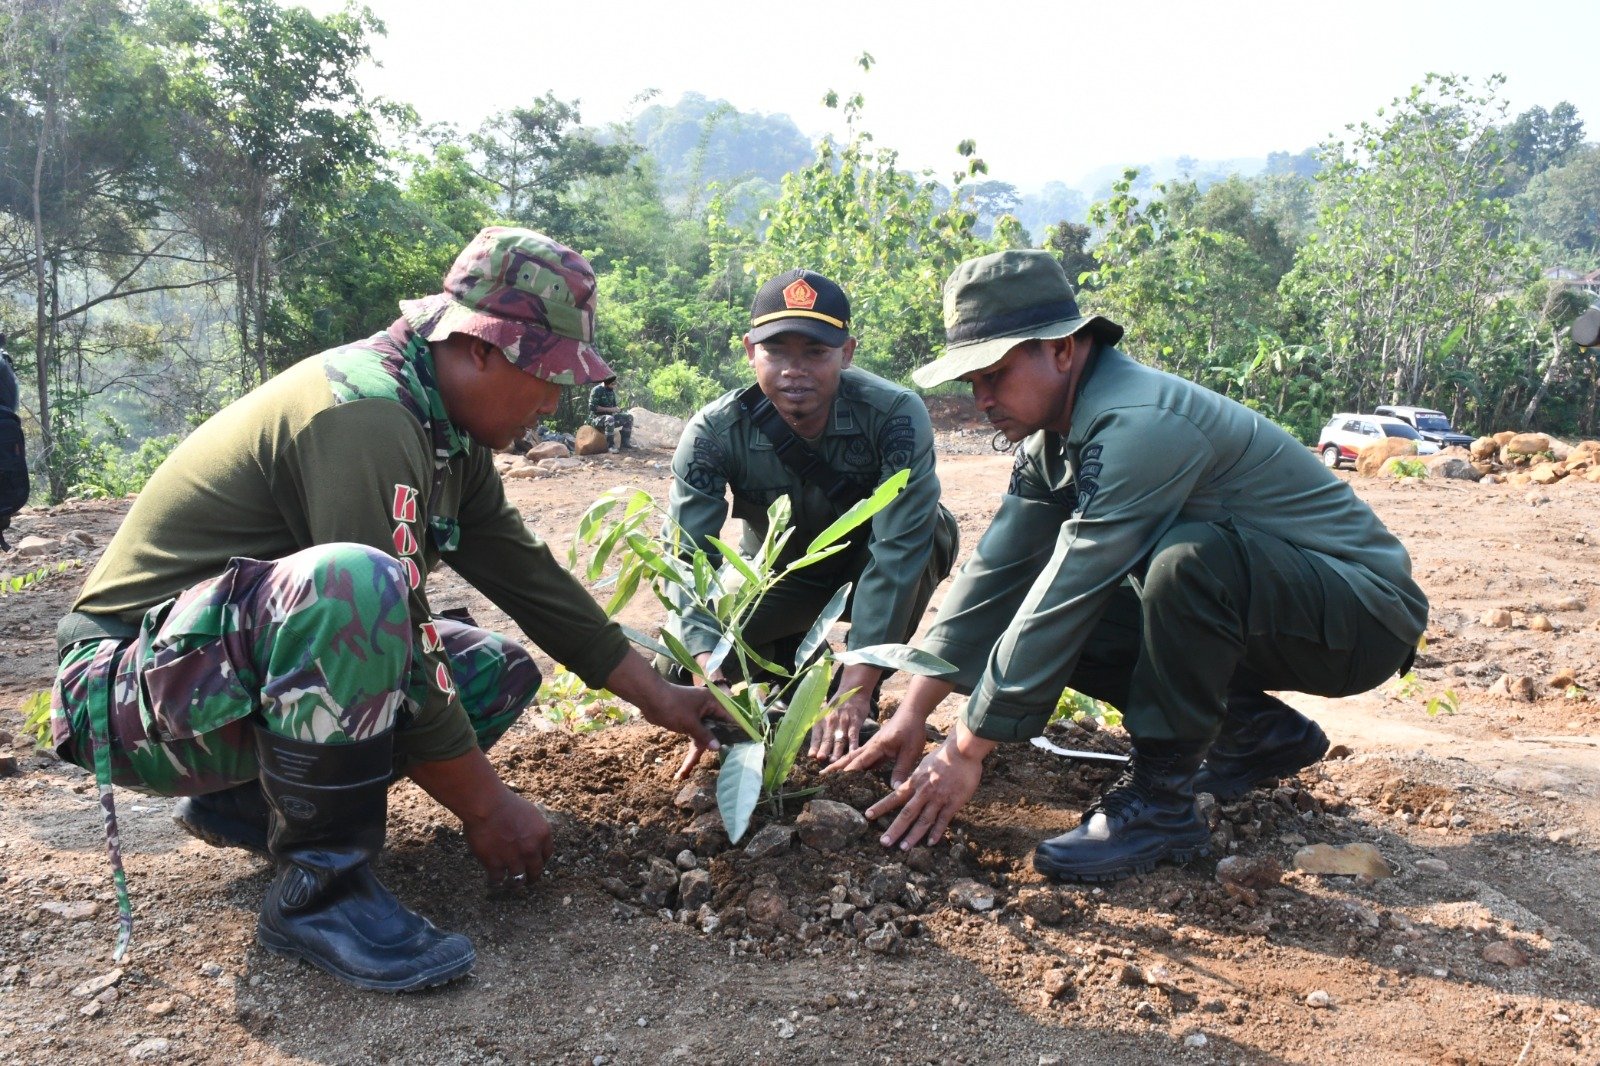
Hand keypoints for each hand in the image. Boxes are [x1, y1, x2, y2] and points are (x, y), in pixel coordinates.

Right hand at [461, 787, 553, 887]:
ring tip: (511, 884)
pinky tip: (493, 880)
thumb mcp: (530, 813)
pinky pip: (498, 880)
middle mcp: (531, 850)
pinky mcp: (496, 865)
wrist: (486, 805)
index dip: (540, 860)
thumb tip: (532, 839)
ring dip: (515, 883)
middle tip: (528, 880)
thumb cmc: (505, 804)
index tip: (535, 862)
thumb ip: (534, 829)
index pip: (547, 855)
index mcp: (542, 835)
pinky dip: (496, 881)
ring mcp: (514, 859)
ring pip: (519, 880)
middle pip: (535, 871)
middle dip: (532, 877)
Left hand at [601, 652, 733, 777]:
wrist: (649, 698)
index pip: (730, 719)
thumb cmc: (672, 705)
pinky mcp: (688, 721)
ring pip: (704, 736)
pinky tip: (685, 767)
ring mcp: (697, 716)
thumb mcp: (690, 723)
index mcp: (712, 703)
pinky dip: (691, 748)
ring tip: (685, 773)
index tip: (744, 744)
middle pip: (717, 730)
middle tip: (721, 763)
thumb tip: (718, 748)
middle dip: (714, 747)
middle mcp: (708, 709)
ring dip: (697, 753)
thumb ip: (705, 736)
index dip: (736, 732)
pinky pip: (694, 736)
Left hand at [807, 689, 871, 762]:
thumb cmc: (837, 706)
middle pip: (827, 738)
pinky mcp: (855, 722)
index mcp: (821, 720)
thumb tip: (813, 750)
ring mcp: (843, 722)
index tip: (812, 756)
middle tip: (821, 760)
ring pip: (840, 739)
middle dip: (824, 750)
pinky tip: (852, 753)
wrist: (853, 691)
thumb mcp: (824, 715)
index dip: (814, 746)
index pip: (816, 736)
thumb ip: (820, 731)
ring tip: (835, 762)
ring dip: (837, 751)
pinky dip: (853, 745)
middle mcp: (831, 721)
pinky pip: (853, 735)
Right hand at [823, 705, 927, 785]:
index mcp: (877, 746)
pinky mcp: (877, 746)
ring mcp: (873, 745)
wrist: (912, 711)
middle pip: (850, 757)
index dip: (848, 772)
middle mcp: (871, 745)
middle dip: (836, 766)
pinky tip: (851, 769)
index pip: (859, 761)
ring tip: (829, 772)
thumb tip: (895, 789)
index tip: (835, 780)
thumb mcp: (910, 751)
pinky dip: (853, 762)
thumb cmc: (912, 729)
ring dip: (841, 764)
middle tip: (821, 775)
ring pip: (854, 756)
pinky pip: (862, 756)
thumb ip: (901, 769)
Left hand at [864, 733, 987, 849]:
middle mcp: (924, 792)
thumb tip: (909, 785)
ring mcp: (938, 798)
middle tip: (884, 843)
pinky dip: (936, 832)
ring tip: (903, 848)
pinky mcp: (953, 802)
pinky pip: (943, 820)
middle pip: (907, 814)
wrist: (963, 751)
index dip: (881, 807)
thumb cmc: (944, 756)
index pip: (894, 797)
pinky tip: (930, 843)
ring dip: (913, 835)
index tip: (868, 815)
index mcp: (915, 782)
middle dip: (895, 829)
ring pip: (923, 820)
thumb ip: (917, 778)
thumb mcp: (924, 765)